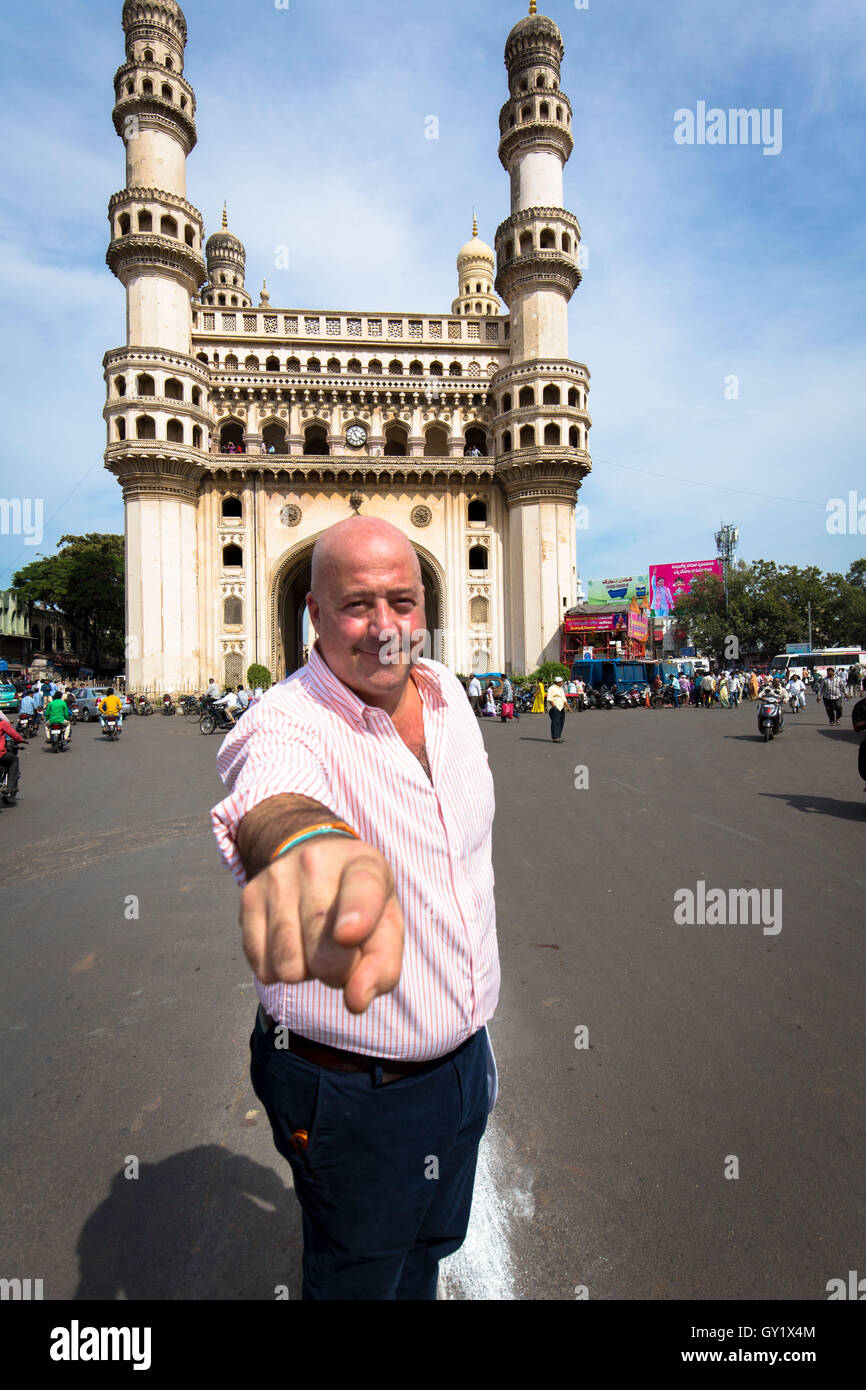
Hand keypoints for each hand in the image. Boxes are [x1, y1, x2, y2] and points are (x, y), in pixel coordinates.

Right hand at [239, 835, 404, 1013]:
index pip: (361, 893)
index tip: (348, 935)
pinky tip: (292, 943)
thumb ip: (382, 967)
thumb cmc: (359, 904)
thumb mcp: (387, 926)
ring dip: (306, 972)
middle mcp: (316, 865)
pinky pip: (262, 968)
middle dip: (337, 973)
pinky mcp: (249, 897)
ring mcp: (277, 879)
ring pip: (287, 968)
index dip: (357, 918)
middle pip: (324, 957)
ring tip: (314, 944)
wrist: (314, 856)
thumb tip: (356, 1001)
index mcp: (363, 866)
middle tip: (341, 952)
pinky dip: (279, 970)